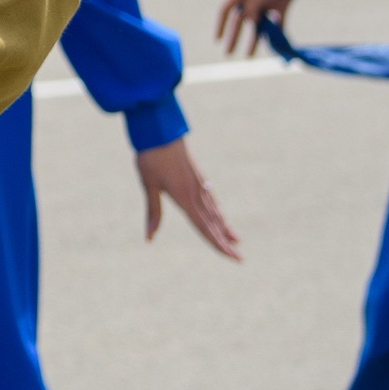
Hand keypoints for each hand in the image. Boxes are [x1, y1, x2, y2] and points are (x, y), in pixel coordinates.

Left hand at [135, 138, 240, 259]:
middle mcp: (197, 194)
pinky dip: (218, 211)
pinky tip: (221, 215)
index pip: (205, 227)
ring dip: (225, 227)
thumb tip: (149, 238)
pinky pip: (212, 199)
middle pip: (214, 223)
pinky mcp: (199, 177)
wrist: (161, 131)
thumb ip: (153, 212)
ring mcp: (200, 185)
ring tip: (237, 240)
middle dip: (226, 242)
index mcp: (185, 198)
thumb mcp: (149, 185)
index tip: (232, 257)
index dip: (218, 244)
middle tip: (240, 259)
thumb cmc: (151, 158)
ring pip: (215, 211)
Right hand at [216, 0, 298, 56]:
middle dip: (233, 38)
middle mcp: (250, 2)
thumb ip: (251, 12)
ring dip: (252, 42)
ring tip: (248, 56)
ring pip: (256, 28)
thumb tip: (250, 28)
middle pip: (239, 24)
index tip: (216, 40)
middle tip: (228, 53)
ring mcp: (264, 7)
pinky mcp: (279, 12)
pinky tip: (271, 48)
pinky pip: (275, 28)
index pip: (225, 12)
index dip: (220, 26)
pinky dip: (273, 38)